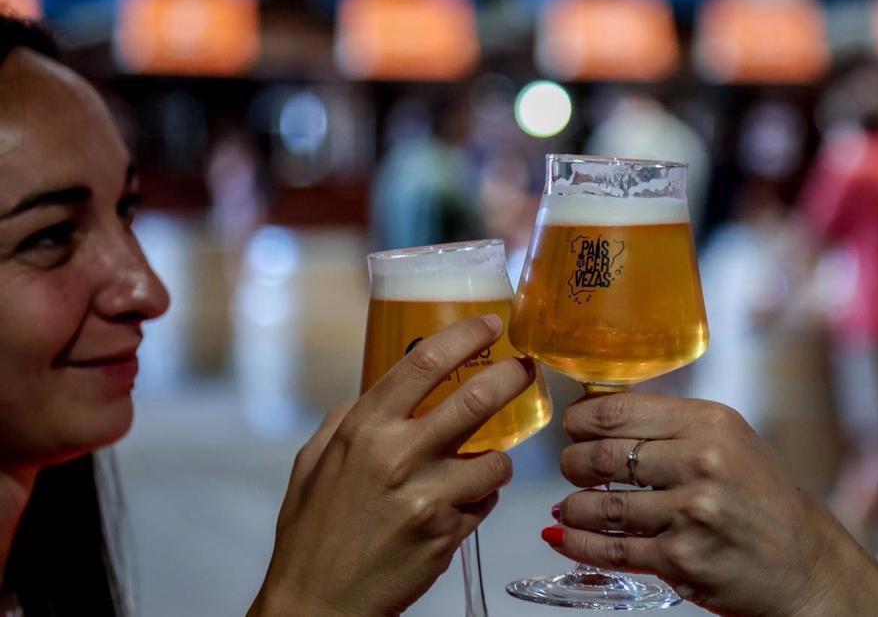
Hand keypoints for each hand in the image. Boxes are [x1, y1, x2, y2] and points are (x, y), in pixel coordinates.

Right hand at [249, 316, 533, 615]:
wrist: (319, 603)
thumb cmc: (313, 535)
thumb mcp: (314, 463)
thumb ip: (349, 420)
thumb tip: (381, 391)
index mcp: (363, 430)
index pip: (423, 364)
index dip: (464, 337)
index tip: (490, 325)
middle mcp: (397, 457)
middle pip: (476, 399)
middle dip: (511, 377)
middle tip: (526, 369)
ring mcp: (428, 497)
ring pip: (496, 459)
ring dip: (496, 458)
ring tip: (480, 464)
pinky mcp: (449, 534)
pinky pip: (486, 501)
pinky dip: (482, 498)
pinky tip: (458, 504)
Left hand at [549, 393, 877, 616]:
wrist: (803, 561)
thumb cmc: (760, 495)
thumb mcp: (728, 439)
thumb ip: (672, 425)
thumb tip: (598, 412)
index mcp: (709, 423)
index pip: (617, 411)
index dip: (580, 419)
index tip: (573, 426)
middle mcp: (701, 463)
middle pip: (602, 455)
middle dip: (572, 462)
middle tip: (571, 466)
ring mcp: (690, 513)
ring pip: (601, 506)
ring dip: (573, 506)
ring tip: (568, 506)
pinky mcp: (681, 559)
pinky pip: (612, 549)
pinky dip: (579, 543)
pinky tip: (566, 536)